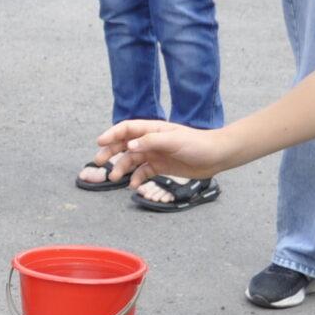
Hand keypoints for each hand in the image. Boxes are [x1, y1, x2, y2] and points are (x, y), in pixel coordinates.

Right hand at [96, 117, 223, 190]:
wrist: (216, 156)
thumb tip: (130, 145)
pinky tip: (133, 185)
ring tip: (114, 177)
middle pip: (125, 144)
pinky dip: (136, 178)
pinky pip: (143, 172)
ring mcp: (155, 154)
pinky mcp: (161, 167)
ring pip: (132, 160)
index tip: (100, 142)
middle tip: (98, 161)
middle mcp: (151, 141)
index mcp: (153, 129)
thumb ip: (151, 141)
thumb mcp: (174, 140)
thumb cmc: (197, 144)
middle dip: (111, 152)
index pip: (127, 128)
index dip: (112, 134)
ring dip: (122, 168)